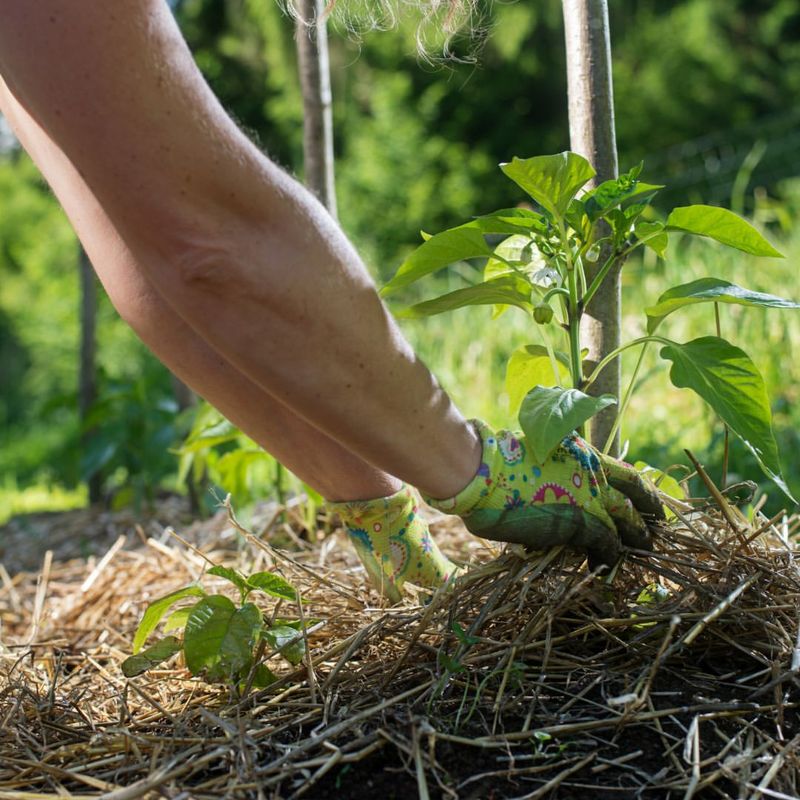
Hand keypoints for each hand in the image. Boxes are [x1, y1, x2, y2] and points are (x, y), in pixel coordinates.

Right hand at [426, 420, 664, 568]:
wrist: (481, 471)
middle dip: (648, 520)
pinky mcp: (579, 522)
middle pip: (635, 500)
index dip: (645, 492)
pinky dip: (609, 556)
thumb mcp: (538, 457)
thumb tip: (559, 485)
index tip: (652, 505)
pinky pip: (606, 544)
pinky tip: (607, 565)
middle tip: (654, 534)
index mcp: (584, 454)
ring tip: (642, 552)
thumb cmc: (496, 463)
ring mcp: (589, 498)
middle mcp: (593, 474)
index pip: (628, 474)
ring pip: (627, 524)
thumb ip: (558, 472)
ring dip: (635, 540)